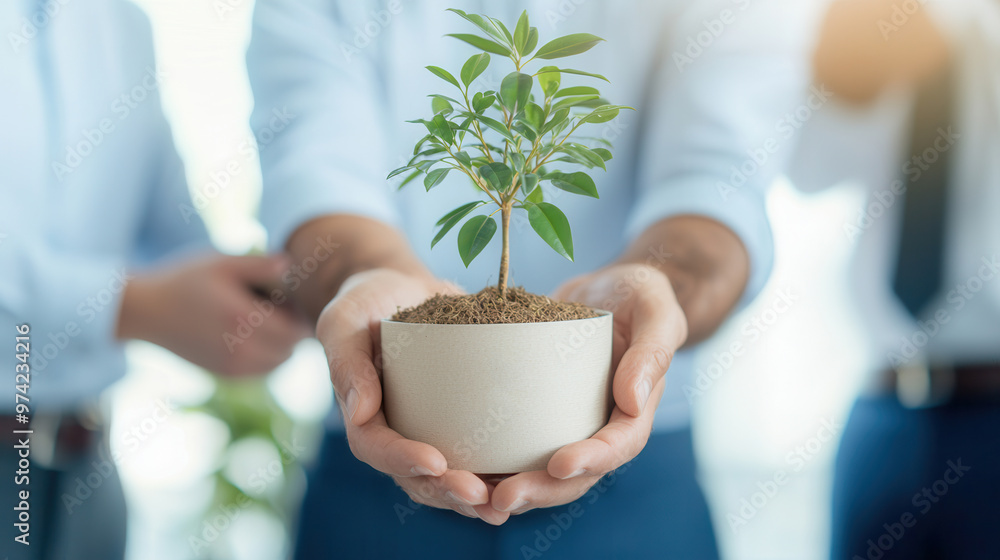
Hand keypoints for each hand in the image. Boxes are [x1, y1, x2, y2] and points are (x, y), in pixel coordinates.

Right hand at [117, 253, 308, 375]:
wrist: (145, 312)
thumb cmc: (184, 281)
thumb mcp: (220, 263)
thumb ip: (259, 265)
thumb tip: (290, 264)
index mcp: (242, 319)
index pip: (296, 332)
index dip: (302, 316)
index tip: (290, 299)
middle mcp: (240, 349)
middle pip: (290, 350)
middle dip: (293, 331)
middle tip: (280, 308)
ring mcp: (231, 366)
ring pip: (278, 364)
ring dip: (282, 345)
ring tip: (266, 321)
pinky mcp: (224, 374)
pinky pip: (262, 371)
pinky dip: (268, 356)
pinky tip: (254, 335)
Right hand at [316, 268, 509, 524]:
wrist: (402, 287)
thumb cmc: (366, 300)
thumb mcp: (345, 319)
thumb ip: (347, 361)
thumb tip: (358, 414)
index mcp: (363, 413)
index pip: (376, 448)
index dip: (403, 461)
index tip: (436, 463)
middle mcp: (397, 431)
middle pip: (416, 475)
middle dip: (447, 490)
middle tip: (480, 495)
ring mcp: (428, 430)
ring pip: (447, 477)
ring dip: (475, 496)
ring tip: (503, 505)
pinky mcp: (460, 419)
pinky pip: (477, 453)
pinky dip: (498, 471)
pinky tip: (527, 480)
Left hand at [489, 263, 687, 514]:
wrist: (609, 290)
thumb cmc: (640, 295)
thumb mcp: (655, 310)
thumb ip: (652, 351)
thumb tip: (634, 403)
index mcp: (634, 410)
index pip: (617, 446)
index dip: (591, 460)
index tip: (559, 464)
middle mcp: (601, 426)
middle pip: (575, 474)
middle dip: (541, 490)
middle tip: (502, 498)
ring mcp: (569, 424)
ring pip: (542, 471)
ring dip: (513, 487)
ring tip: (477, 497)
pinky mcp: (540, 412)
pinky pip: (518, 444)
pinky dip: (494, 461)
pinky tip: (461, 468)